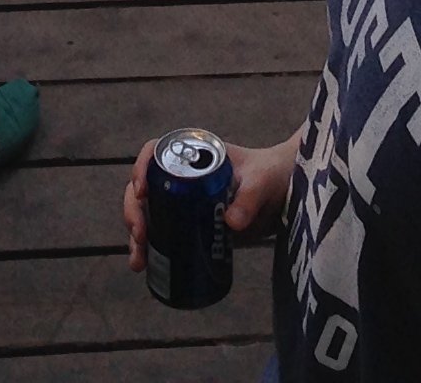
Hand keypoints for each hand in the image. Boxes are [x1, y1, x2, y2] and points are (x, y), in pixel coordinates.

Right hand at [122, 130, 297, 269]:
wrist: (287, 195)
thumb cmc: (274, 175)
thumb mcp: (262, 182)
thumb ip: (250, 198)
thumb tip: (232, 224)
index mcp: (195, 154)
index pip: (156, 152)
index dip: (141, 168)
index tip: (142, 192)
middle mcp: (183, 175)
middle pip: (145, 187)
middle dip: (134, 211)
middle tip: (140, 234)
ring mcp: (185, 200)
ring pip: (149, 213)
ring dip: (138, 236)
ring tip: (138, 262)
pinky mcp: (192, 224)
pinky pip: (164, 233)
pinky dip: (152, 249)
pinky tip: (145, 268)